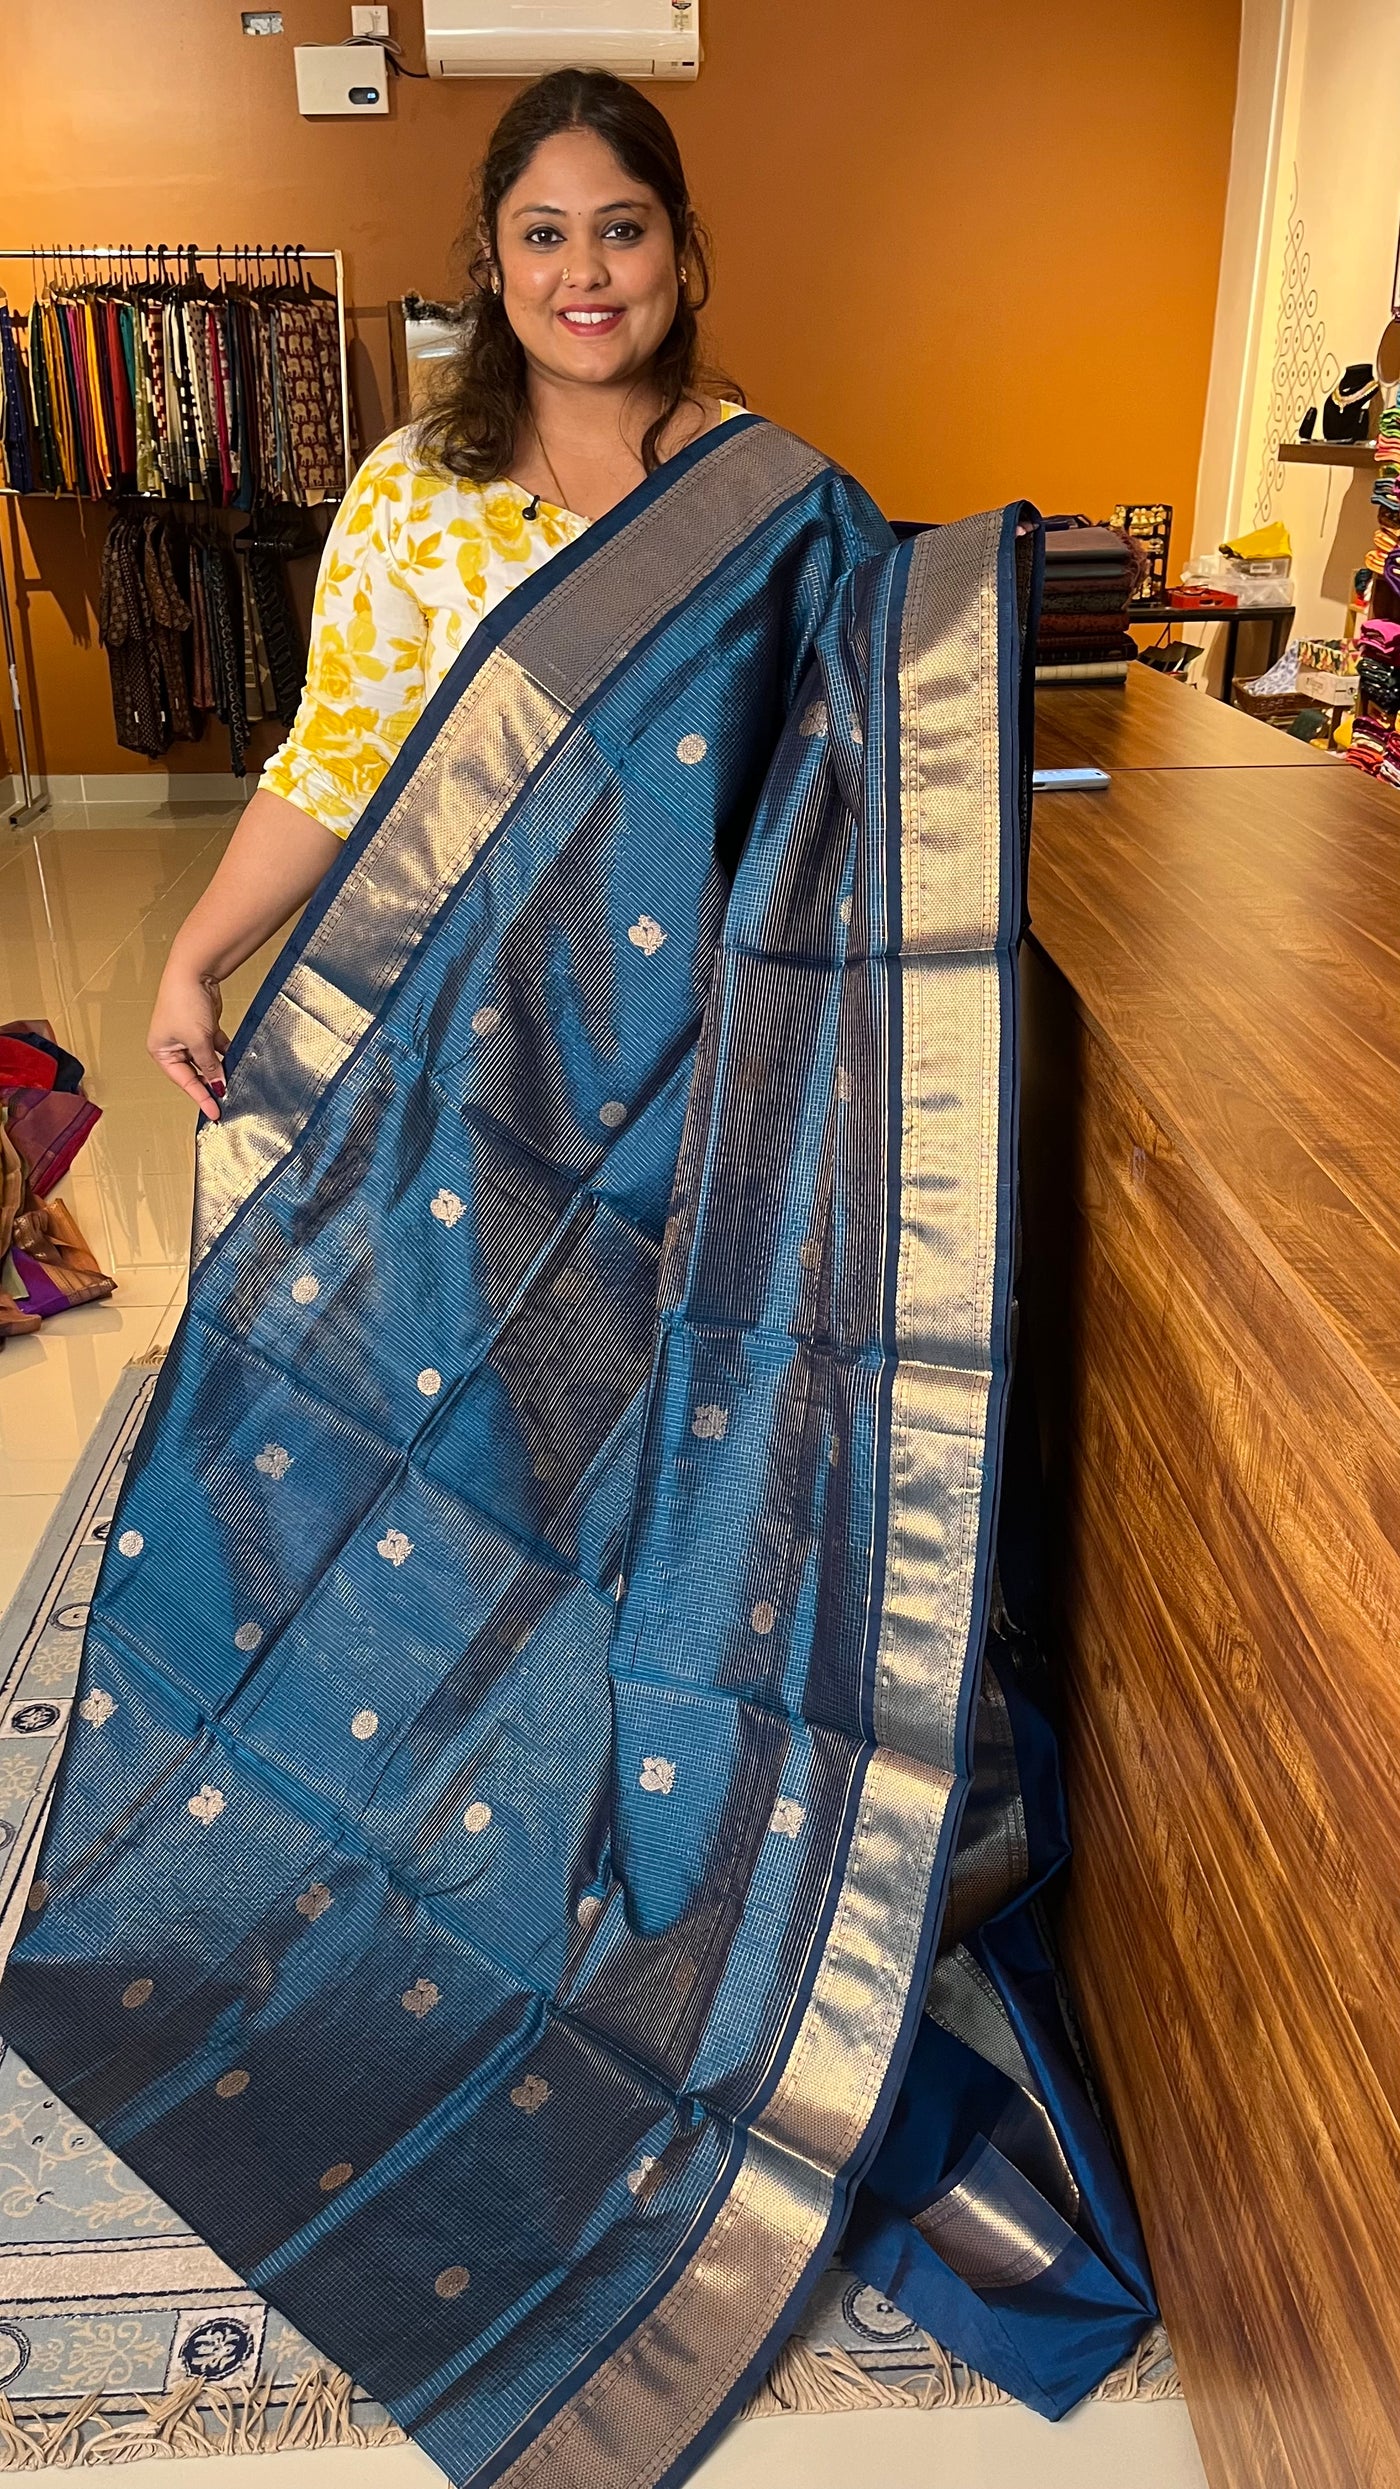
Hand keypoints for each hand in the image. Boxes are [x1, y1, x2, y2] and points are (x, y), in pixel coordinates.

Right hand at [147, 962, 230, 1120]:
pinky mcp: (203, 1027)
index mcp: (161, 1051)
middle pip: (195, 1072)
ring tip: (234, 1082)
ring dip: (220, 1069)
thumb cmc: (184, 1002)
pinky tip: (236, 1062)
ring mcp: (188, 1036)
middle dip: (211, 1083)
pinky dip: (225, 1054)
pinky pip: (215, 1047)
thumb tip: (218, 1084)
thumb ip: (209, 1065)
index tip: (215, 1113)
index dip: (200, 1098)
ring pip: (207, 1060)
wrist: (194, 972)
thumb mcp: (198, 1040)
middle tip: (228, 1100)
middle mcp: (172, 1045)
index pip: (184, 1081)